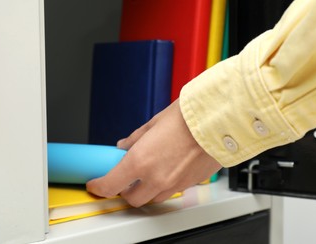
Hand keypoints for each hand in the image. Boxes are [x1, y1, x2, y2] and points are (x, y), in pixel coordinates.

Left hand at [86, 100, 221, 206]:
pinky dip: (166, 185)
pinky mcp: (190, 184)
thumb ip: (136, 138)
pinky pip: (172, 191)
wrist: (218, 120)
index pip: (111, 185)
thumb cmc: (188, 117)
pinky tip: (170, 169)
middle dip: (125, 191)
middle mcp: (156, 177)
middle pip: (132, 198)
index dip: (99, 187)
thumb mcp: (154, 123)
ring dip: (147, 190)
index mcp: (140, 161)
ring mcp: (174, 183)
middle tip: (126, 177)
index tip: (97, 184)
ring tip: (150, 173)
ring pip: (153, 198)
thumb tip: (125, 145)